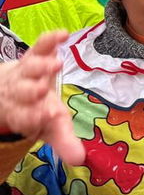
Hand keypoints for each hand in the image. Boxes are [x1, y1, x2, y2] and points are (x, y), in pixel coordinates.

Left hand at [0, 32, 82, 165]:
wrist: (11, 90)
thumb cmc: (37, 110)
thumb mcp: (50, 128)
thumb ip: (64, 142)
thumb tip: (81, 159)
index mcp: (24, 115)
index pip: (26, 117)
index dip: (34, 117)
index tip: (48, 115)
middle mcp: (21, 94)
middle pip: (23, 92)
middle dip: (30, 91)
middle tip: (41, 89)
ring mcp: (25, 73)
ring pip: (28, 69)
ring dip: (40, 66)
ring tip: (54, 64)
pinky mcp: (34, 54)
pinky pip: (40, 45)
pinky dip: (50, 39)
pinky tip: (63, 35)